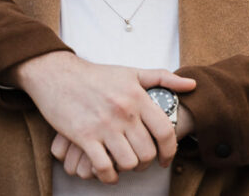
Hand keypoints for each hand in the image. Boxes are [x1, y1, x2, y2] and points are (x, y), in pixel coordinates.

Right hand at [8, 51, 195, 182]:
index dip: (170, 151)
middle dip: (147, 162)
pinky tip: (108, 173)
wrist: (57, 74)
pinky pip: (103, 167)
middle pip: (147, 152)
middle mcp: (124, 112)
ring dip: (128, 169)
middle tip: (141, 162)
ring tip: (124, 164)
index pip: (164, 131)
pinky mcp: (84, 137)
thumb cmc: (96, 75)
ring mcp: (104, 126)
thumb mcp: (131, 72)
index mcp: (137, 97)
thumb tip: (192, 84)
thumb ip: (162, 78)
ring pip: (128, 162)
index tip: (166, 158)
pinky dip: (108, 176)